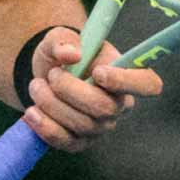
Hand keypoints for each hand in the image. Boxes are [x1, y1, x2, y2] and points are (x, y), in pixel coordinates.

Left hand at [21, 29, 161, 152]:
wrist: (45, 74)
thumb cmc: (63, 53)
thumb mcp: (60, 38)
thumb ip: (64, 41)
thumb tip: (72, 54)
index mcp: (125, 75)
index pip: (148, 84)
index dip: (126, 81)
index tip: (97, 72)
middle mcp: (118, 105)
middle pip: (105, 108)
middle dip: (70, 90)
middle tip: (53, 74)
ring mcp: (100, 127)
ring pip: (82, 125)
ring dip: (51, 104)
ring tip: (36, 85)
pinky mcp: (79, 141)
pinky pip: (66, 142)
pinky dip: (45, 127)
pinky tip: (31, 113)